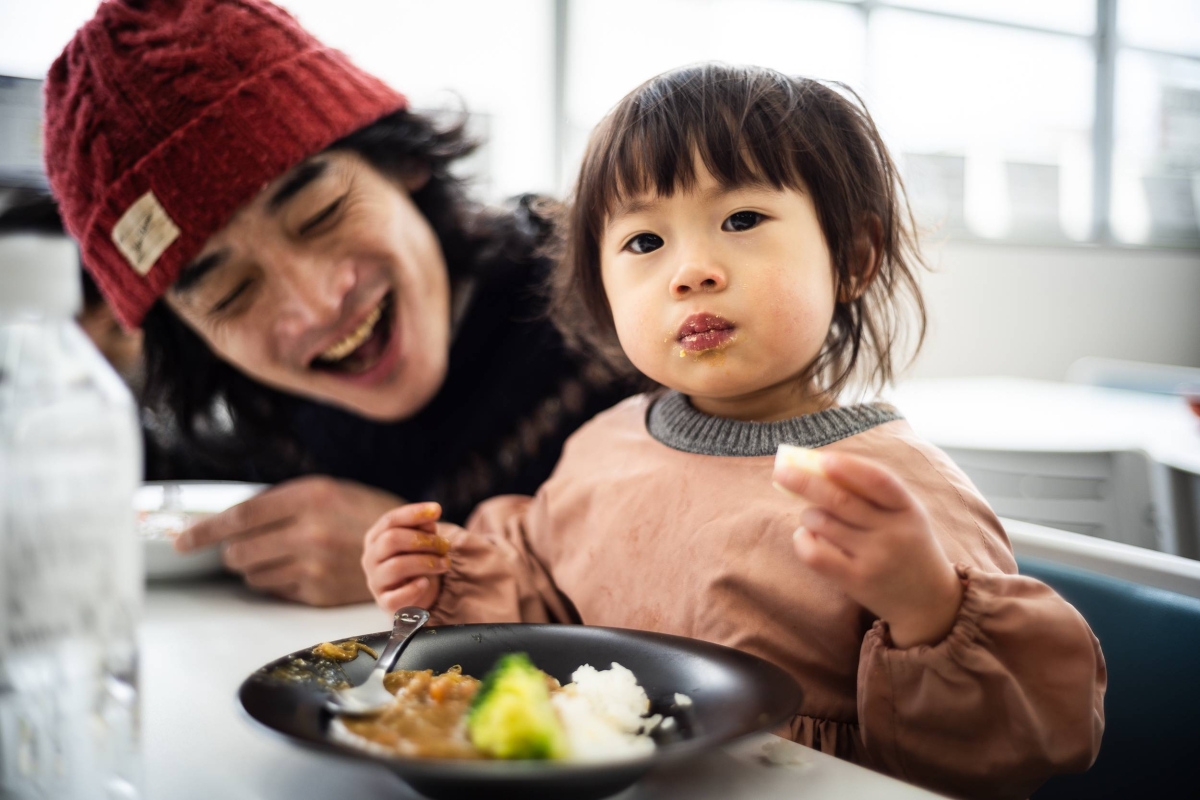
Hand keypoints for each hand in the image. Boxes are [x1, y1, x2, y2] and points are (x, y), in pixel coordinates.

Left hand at [175, 476, 401, 606]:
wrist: (408, 546)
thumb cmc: (362, 512)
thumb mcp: (324, 490)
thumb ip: (279, 503)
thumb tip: (227, 522)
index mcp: (309, 497)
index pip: (240, 517)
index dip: (204, 531)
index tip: (180, 541)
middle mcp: (310, 532)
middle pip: (238, 552)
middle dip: (233, 551)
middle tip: (247, 546)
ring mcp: (314, 566)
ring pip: (252, 575)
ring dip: (256, 567)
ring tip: (285, 555)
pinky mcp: (318, 593)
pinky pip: (274, 590)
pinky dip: (277, 581)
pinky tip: (301, 569)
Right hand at [362, 502, 450, 612]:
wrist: (413, 594)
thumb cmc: (415, 560)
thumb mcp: (420, 541)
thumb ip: (423, 529)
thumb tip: (429, 521)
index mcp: (375, 538)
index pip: (390, 520)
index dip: (414, 513)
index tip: (437, 510)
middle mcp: (370, 558)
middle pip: (391, 540)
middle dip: (423, 540)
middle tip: (445, 545)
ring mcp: (375, 581)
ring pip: (396, 566)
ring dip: (426, 562)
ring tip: (445, 563)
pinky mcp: (385, 603)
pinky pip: (395, 597)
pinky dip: (414, 588)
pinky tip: (426, 582)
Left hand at [773, 446, 963, 648]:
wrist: (928, 602)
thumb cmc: (907, 546)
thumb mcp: (905, 516)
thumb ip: (873, 494)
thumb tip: (818, 469)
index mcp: (909, 509)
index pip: (879, 480)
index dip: (849, 467)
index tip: (822, 458)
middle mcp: (894, 533)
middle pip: (841, 500)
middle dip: (806, 482)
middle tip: (781, 470)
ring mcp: (875, 559)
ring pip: (824, 523)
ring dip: (808, 514)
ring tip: (812, 516)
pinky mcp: (856, 581)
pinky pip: (815, 554)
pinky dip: (802, 539)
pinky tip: (804, 535)